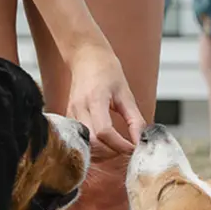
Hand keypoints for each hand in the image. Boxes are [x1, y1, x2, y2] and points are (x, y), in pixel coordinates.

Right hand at [67, 42, 143, 159]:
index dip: (120, 145)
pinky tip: (105, 144)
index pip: (104, 132)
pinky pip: (80, 139)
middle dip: (111, 152)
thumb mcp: (126, 93)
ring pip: (85, 144)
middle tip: (127, 150)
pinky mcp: (68, 118)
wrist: (86, 56)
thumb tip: (141, 140)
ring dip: (102, 152)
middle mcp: (79, 108)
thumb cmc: (106, 70)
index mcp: (95, 99)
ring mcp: (71, 114)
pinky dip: (94, 147)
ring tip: (117, 147)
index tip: (133, 148)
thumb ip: (134, 119)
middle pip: (93, 143)